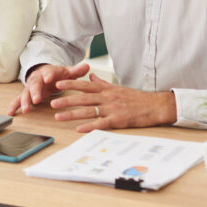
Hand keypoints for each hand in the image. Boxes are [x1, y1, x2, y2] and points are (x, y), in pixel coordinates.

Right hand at [9, 63, 90, 115]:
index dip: (48, 75)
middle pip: (34, 83)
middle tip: (36, 99)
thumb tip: (87, 66)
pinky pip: (19, 99)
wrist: (46, 74)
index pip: (48, 72)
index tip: (48, 78)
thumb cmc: (58, 75)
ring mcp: (31, 87)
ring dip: (25, 101)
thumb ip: (77, 71)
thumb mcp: (68, 72)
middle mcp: (37, 78)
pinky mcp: (27, 94)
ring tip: (26, 109)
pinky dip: (15, 105)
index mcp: (48, 72)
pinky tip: (11, 112)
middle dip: (35, 91)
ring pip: (26, 93)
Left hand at [50, 74, 177, 131]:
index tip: (58, 83)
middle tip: (52, 103)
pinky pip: (101, 123)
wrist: (154, 106)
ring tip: (59, 116)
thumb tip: (90, 77)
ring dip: (72, 114)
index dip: (71, 84)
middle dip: (67, 100)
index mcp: (107, 89)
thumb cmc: (136, 98)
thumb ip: (102, 83)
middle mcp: (107, 98)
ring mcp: (112, 109)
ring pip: (89, 111)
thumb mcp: (117, 87)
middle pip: (83, 98)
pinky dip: (89, 126)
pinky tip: (79, 129)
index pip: (85, 85)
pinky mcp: (118, 120)